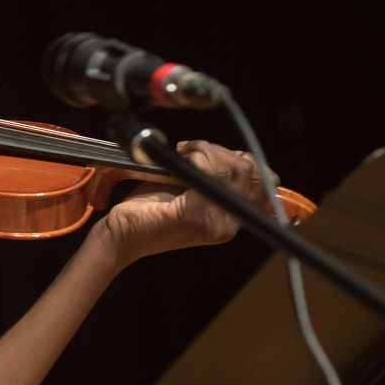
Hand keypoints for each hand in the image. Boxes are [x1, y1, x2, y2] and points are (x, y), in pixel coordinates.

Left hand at [95, 140, 278, 265]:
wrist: (120, 234)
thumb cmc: (150, 210)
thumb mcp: (190, 190)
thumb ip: (216, 178)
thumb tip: (233, 154)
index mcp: (232, 219)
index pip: (264, 181)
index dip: (241, 158)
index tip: (213, 153)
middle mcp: (228, 224)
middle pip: (247, 169)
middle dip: (220, 150)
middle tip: (192, 150)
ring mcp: (213, 223)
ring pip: (228, 167)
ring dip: (205, 150)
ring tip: (184, 152)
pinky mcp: (194, 216)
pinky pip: (208, 171)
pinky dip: (195, 155)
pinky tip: (180, 156)